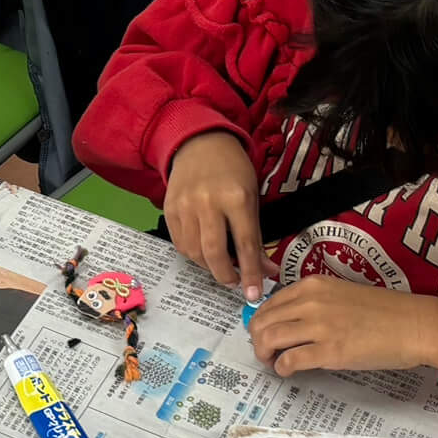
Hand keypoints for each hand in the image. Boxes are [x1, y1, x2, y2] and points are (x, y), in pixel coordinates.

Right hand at [164, 131, 263, 290]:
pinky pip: (180, 243)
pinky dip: (193, 254)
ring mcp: (185, 206)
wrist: (200, 143)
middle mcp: (208, 203)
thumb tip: (268, 270)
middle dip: (226, 276)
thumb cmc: (232, 169)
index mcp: (236, 198)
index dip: (251, 273)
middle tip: (234, 282)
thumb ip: (257, 235)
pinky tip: (203, 251)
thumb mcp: (252, 197)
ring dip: (208, 266)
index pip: (245, 244)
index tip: (254, 294)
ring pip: (194, 252)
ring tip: (220, 265)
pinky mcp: (169, 209)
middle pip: (214, 253)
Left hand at [249, 278, 437, 377]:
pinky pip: (289, 360)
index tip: (264, 333)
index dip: (261, 321)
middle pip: (262, 321)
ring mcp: (319, 326)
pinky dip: (282, 368)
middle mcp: (311, 302)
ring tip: (273, 362)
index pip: (270, 302)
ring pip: (269, 339)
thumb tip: (290, 321)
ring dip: (264, 354)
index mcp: (313, 286)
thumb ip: (314, 303)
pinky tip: (288, 370)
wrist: (414, 324)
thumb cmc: (385, 312)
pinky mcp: (328, 351)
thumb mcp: (341, 294)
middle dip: (256, 339)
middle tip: (264, 352)